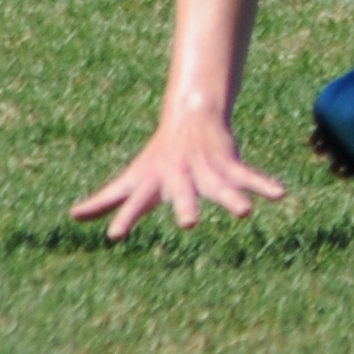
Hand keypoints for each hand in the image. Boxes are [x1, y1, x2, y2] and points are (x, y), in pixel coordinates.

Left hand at [71, 102, 286, 243]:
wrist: (190, 117)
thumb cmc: (156, 157)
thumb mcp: (132, 179)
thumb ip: (105, 200)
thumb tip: (74, 215)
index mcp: (153, 182)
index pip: (134, 202)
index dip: (125, 217)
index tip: (114, 236)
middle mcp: (180, 175)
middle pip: (183, 193)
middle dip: (187, 206)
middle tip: (189, 224)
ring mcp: (205, 169)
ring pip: (220, 185)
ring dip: (233, 197)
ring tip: (244, 213)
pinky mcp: (229, 163)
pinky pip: (249, 175)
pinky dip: (263, 184)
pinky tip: (280, 194)